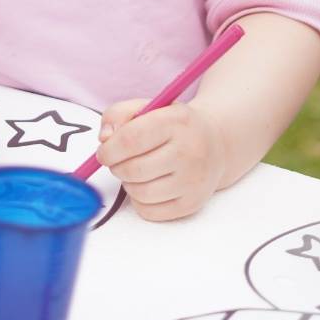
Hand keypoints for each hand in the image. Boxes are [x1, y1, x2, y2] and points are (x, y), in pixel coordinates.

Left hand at [97, 100, 228, 221]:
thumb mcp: (149, 107)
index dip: (109, 149)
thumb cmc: (175, 126)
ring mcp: (193, 180)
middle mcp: (190, 151)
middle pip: (133, 169)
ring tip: (136, 171)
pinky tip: (148, 185)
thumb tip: (105, 139)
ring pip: (139, 193)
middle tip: (119, 161)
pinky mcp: (192, 204)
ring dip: (128, 184)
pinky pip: (149, 211)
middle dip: (116, 167)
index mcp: (178, 121)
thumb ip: (118, 114)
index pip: (131, 139)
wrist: (215, 144)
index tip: (103, 152)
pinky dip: (139, 201)